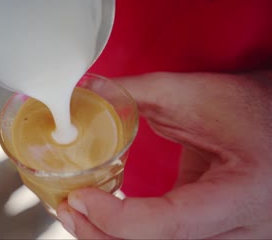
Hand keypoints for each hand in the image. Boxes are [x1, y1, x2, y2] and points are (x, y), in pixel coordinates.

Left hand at [57, 71, 271, 238]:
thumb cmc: (248, 106)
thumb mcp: (194, 93)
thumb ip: (136, 93)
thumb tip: (86, 93)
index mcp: (242, 194)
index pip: (172, 223)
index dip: (118, 219)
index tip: (80, 197)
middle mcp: (243, 231)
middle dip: (102, 234)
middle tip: (68, 207)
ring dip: (109, 238)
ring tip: (78, 213)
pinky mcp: (214, 236)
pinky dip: (127, 234)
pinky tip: (104, 218)